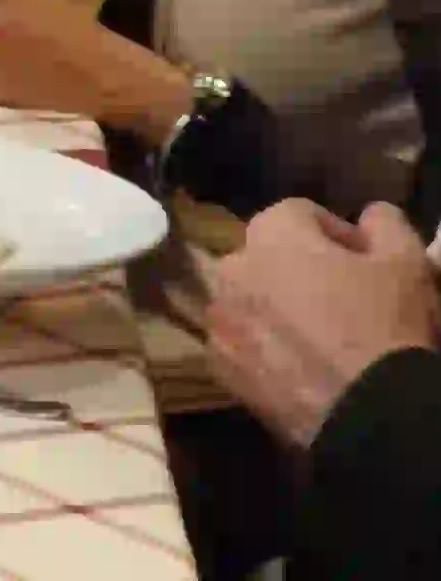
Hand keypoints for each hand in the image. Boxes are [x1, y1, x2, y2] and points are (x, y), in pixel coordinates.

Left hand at [211, 199, 437, 452]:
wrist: (367, 413)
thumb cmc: (386, 326)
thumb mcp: (406, 263)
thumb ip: (385, 224)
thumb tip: (370, 215)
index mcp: (269, 234)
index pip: (300, 214)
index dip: (339, 234)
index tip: (367, 263)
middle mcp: (230, 269)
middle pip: (267, 255)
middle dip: (302, 268)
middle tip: (344, 299)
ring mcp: (219, 319)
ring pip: (250, 298)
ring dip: (278, 306)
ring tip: (323, 334)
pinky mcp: (220, 365)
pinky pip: (242, 341)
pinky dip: (264, 345)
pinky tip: (302, 365)